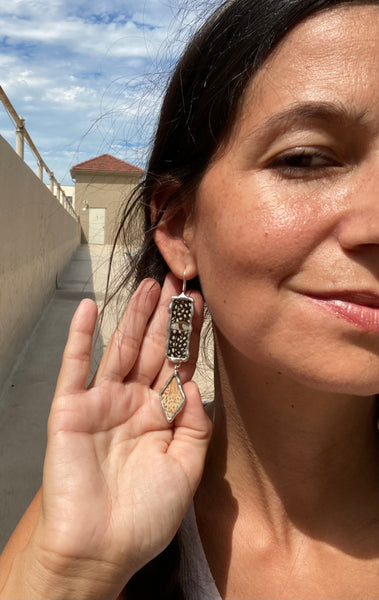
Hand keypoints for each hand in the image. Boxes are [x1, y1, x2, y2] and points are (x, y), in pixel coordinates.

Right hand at [28, 274, 211, 596]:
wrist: (99, 550)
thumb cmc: (144, 518)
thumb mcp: (186, 470)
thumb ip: (195, 426)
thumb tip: (195, 386)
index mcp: (160, 417)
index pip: (177, 366)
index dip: (189, 336)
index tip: (201, 305)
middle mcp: (132, 404)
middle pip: (152, 350)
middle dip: (166, 316)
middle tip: (179, 281)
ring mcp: (101, 403)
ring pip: (119, 349)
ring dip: (133, 317)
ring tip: (149, 286)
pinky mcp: (70, 409)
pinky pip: (74, 367)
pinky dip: (79, 337)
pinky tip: (88, 308)